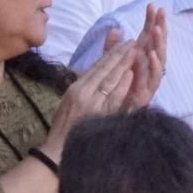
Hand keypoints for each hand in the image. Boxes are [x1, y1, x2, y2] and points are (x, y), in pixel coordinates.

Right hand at [46, 33, 137, 152]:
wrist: (58, 150)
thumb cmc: (64, 128)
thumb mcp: (69, 103)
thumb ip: (84, 89)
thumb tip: (97, 76)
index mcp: (75, 88)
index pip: (96, 67)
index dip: (110, 54)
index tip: (122, 44)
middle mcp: (83, 92)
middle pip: (104, 69)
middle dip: (119, 54)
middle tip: (132, 41)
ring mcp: (91, 103)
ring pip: (109, 79)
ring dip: (123, 65)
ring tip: (134, 52)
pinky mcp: (98, 114)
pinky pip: (112, 97)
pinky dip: (121, 85)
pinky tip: (129, 74)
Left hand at [119, 5, 166, 110]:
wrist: (107, 118)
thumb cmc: (112, 92)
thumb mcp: (109, 66)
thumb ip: (112, 49)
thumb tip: (115, 29)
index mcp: (140, 62)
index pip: (148, 38)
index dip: (151, 22)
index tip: (153, 6)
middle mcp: (148, 70)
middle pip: (157, 46)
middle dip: (160, 28)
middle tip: (160, 12)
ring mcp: (148, 82)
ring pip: (158, 60)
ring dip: (158, 44)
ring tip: (156, 29)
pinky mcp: (146, 94)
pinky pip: (151, 79)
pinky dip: (152, 65)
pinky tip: (149, 53)